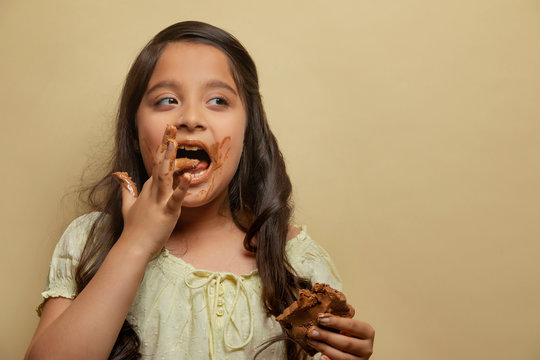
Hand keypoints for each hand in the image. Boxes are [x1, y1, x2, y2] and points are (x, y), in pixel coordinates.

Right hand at [115, 125, 192, 259]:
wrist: (134, 246)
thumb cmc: (134, 228)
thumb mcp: (128, 206)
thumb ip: (127, 191)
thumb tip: (120, 178)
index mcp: (149, 188)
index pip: (157, 164)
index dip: (163, 148)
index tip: (168, 133)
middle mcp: (153, 190)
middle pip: (161, 163)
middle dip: (166, 145)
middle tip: (172, 127)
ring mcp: (160, 200)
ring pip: (165, 175)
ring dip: (170, 159)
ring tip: (175, 144)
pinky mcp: (167, 211)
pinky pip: (176, 197)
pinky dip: (182, 187)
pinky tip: (188, 177)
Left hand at [307, 313, 373, 359]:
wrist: (353, 351)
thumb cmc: (348, 335)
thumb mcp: (346, 327)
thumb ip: (337, 322)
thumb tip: (322, 316)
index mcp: (367, 332)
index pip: (352, 325)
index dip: (336, 322)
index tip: (321, 319)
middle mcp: (367, 348)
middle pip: (346, 342)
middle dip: (327, 336)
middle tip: (313, 332)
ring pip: (342, 356)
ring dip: (324, 348)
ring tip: (312, 341)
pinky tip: (321, 356)